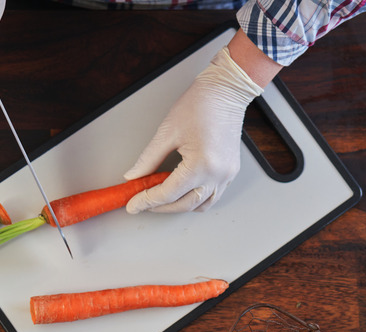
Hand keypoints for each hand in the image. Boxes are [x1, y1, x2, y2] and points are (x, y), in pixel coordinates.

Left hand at [123, 46, 262, 213]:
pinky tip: (181, 191)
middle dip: (161, 207)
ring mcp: (227, 174)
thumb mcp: (167, 133)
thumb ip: (148, 159)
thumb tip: (134, 176)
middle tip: (142, 203)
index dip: (147, 201)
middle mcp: (217, 174)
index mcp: (201, 164)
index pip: (168, 193)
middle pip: (184, 204)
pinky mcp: (231, 171)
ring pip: (201, 205)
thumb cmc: (200, 104)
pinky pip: (213, 195)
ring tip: (160, 199)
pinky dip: (195, 198)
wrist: (226, 90)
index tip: (133, 205)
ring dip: (179, 206)